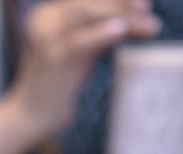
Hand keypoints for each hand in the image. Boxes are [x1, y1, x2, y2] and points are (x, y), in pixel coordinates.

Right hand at [10, 0, 159, 137]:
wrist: (32, 114)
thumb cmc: (59, 82)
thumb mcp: (80, 50)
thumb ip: (99, 31)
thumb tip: (136, 17)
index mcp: (49, 14)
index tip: (144, 4)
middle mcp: (45, 21)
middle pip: (88, 2)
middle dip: (122, 3)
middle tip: (148, 10)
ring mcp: (47, 40)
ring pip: (86, 15)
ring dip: (121, 16)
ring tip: (150, 26)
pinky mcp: (53, 61)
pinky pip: (79, 42)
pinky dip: (101, 34)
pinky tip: (121, 30)